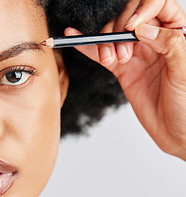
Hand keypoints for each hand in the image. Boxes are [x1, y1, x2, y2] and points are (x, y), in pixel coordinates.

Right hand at [65, 0, 185, 159]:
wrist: (173, 129)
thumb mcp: (185, 72)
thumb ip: (169, 44)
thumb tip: (144, 29)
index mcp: (176, 34)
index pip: (159, 5)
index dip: (144, 10)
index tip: (133, 27)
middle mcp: (154, 41)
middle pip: (130, 19)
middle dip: (120, 31)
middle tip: (124, 53)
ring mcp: (136, 55)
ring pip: (113, 36)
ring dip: (105, 43)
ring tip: (111, 60)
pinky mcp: (122, 70)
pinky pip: (103, 55)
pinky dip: (88, 47)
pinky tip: (76, 38)